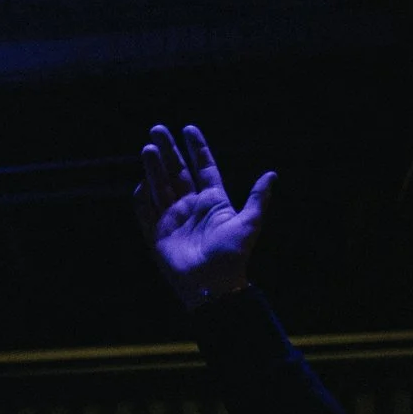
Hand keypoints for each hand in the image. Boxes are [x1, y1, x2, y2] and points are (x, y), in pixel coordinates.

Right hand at [131, 123, 271, 307]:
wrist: (212, 285)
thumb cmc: (233, 255)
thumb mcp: (249, 223)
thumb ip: (257, 198)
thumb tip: (271, 174)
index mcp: (214, 201)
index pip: (204, 167)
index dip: (197, 148)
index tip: (188, 128)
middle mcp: (191, 206)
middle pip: (177, 172)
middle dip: (168, 150)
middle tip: (157, 128)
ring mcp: (173, 219)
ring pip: (161, 186)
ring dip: (153, 167)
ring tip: (147, 147)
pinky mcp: (158, 234)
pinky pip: (146, 212)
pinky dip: (142, 198)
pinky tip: (140, 183)